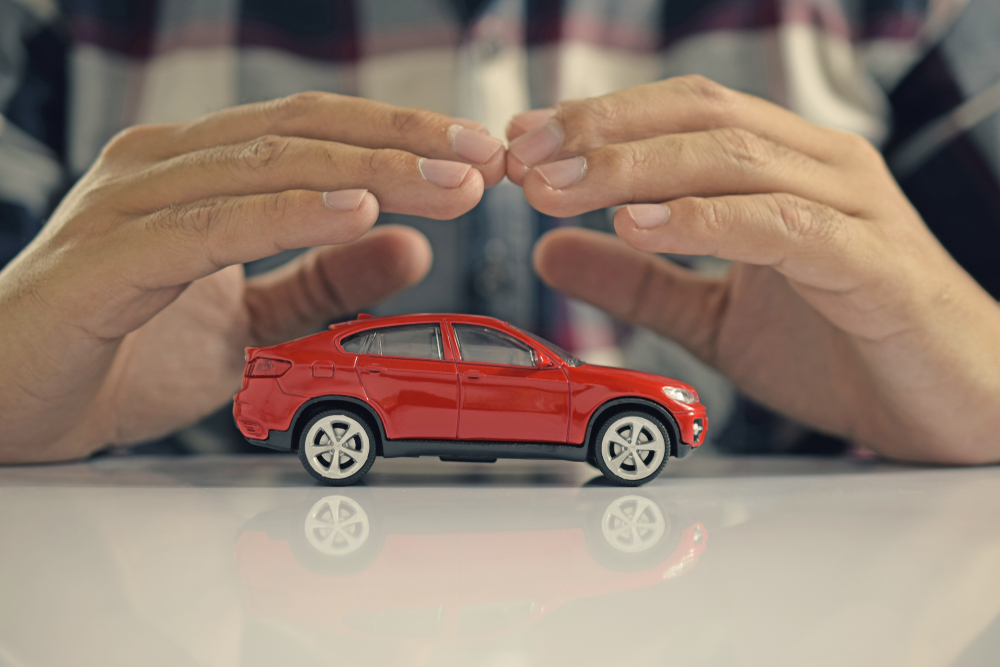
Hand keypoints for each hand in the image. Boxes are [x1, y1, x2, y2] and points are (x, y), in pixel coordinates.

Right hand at [0, 92, 505, 461]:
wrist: (16, 403)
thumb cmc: (118, 351)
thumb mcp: (249, 318)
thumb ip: (320, 279)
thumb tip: (409, 247)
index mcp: (197, 169)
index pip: (314, 130)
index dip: (400, 135)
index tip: (477, 156)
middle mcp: (163, 166)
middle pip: (303, 131)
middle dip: (405, 142)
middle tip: (484, 158)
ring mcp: (131, 203)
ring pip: (268, 166)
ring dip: (370, 171)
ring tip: (449, 184)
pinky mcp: (109, 257)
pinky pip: (213, 227)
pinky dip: (289, 216)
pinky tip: (359, 212)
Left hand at [507, 76, 999, 463]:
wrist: (948, 409)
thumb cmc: (843, 349)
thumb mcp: (714, 313)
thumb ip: (639, 280)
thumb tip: (550, 251)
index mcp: (783, 168)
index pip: (681, 113)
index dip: (597, 121)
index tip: (521, 143)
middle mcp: (820, 169)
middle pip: (698, 118)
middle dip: (600, 133)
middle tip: (523, 156)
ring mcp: (852, 210)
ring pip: (733, 159)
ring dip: (634, 170)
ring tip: (558, 190)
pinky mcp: (873, 266)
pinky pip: (782, 226)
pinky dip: (707, 220)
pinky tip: (641, 224)